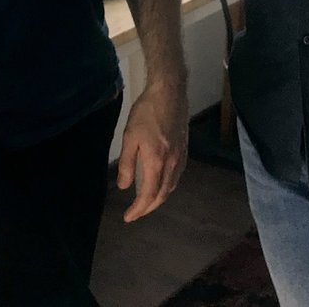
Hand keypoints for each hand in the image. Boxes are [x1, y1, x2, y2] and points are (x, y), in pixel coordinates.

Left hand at [116, 79, 187, 221]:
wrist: (169, 92)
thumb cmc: (146, 112)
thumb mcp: (129, 137)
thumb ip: (126, 164)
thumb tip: (124, 186)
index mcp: (156, 162)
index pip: (148, 195)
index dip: (138, 209)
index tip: (127, 217)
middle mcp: (171, 164)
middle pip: (162, 195)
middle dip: (148, 208)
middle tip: (135, 214)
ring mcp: (180, 157)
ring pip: (171, 187)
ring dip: (158, 199)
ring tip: (146, 203)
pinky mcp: (184, 150)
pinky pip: (176, 176)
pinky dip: (167, 187)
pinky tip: (160, 184)